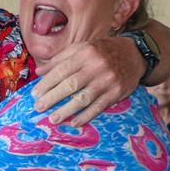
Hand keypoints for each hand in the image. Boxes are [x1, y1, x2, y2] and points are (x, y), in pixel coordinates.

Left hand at [31, 35, 145, 126]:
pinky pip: (98, 107)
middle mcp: (96, 66)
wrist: (135, 54)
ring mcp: (107, 81)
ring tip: (53, 119)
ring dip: (66, 110)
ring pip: (83, 98)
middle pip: (70, 85)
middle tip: (38, 107)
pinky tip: (74, 122)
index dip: (47, 83)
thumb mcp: (82, 48)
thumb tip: (39, 71)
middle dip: (52, 98)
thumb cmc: (103, 51)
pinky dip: (86, 116)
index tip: (34, 94)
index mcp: (85, 53)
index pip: (61, 70)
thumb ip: (60, 59)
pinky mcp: (116, 93)